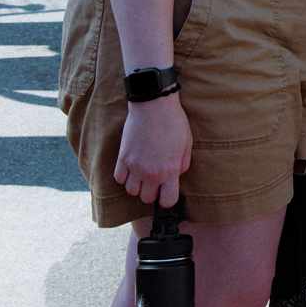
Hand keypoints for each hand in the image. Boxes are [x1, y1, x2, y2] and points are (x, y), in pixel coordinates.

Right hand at [113, 93, 191, 207]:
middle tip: (155, 180)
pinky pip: (118, 179)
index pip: (167, 201)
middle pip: (146, 198)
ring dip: (137, 185)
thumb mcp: (187, 143)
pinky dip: (124, 176)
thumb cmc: (174, 122)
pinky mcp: (122, 158)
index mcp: (170, 170)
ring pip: (131, 191)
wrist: (154, 105)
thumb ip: (183, 164)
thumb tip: (176, 175)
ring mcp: (134, 167)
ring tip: (143, 173)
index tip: (168, 192)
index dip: (168, 199)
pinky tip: (131, 167)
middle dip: (152, 192)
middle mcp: (151, 173)